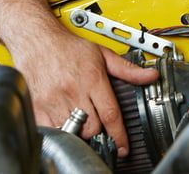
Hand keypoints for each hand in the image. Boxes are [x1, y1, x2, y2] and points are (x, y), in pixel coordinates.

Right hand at [12, 30, 157, 155]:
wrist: (38, 40)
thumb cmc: (69, 47)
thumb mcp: (103, 54)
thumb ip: (127, 69)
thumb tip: (150, 76)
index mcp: (92, 79)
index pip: (110, 114)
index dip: (119, 135)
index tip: (123, 147)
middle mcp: (73, 91)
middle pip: (92, 127)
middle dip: (99, 130)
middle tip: (98, 123)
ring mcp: (54, 101)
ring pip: (73, 131)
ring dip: (79, 130)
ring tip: (81, 120)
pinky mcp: (38, 107)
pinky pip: (51, 130)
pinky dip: (60, 130)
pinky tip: (63, 121)